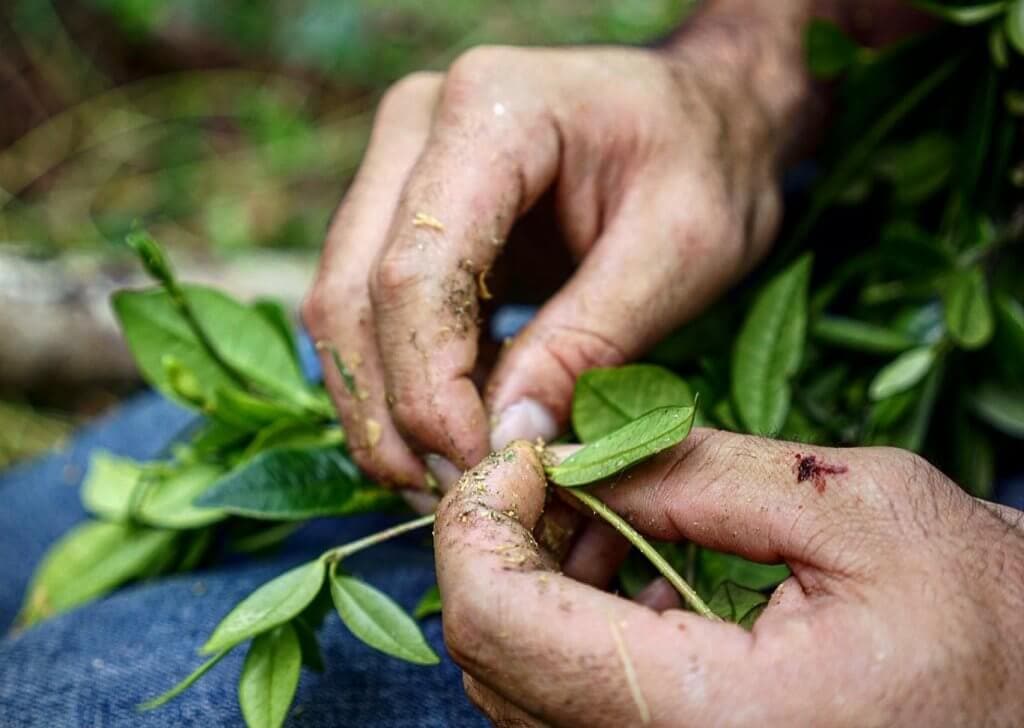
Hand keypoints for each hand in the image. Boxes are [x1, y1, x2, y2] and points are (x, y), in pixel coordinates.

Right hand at [303, 17, 809, 494]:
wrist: (705, 110)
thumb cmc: (708, 163)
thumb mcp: (680, 252)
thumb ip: (590, 342)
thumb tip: (508, 441)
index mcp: (490, 111)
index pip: (415, 272)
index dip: (431, 388)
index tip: (481, 471)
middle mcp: (417, 126)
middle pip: (352, 294)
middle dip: (394, 411)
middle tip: (458, 494)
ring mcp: (400, 164)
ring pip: (344, 310)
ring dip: (385, 407)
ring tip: (454, 476)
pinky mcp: (406, 211)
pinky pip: (372, 311)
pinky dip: (402, 381)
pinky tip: (456, 430)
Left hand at [435, 436, 1023, 725]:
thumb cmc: (990, 623)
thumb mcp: (850, 508)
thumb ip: (690, 470)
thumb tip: (573, 455)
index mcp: (714, 720)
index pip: (501, 624)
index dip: (480, 522)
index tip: (521, 456)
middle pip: (492, 660)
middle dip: (502, 545)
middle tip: (560, 473)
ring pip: (517, 688)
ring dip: (534, 585)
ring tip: (608, 518)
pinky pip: (567, 711)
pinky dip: (569, 628)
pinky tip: (631, 576)